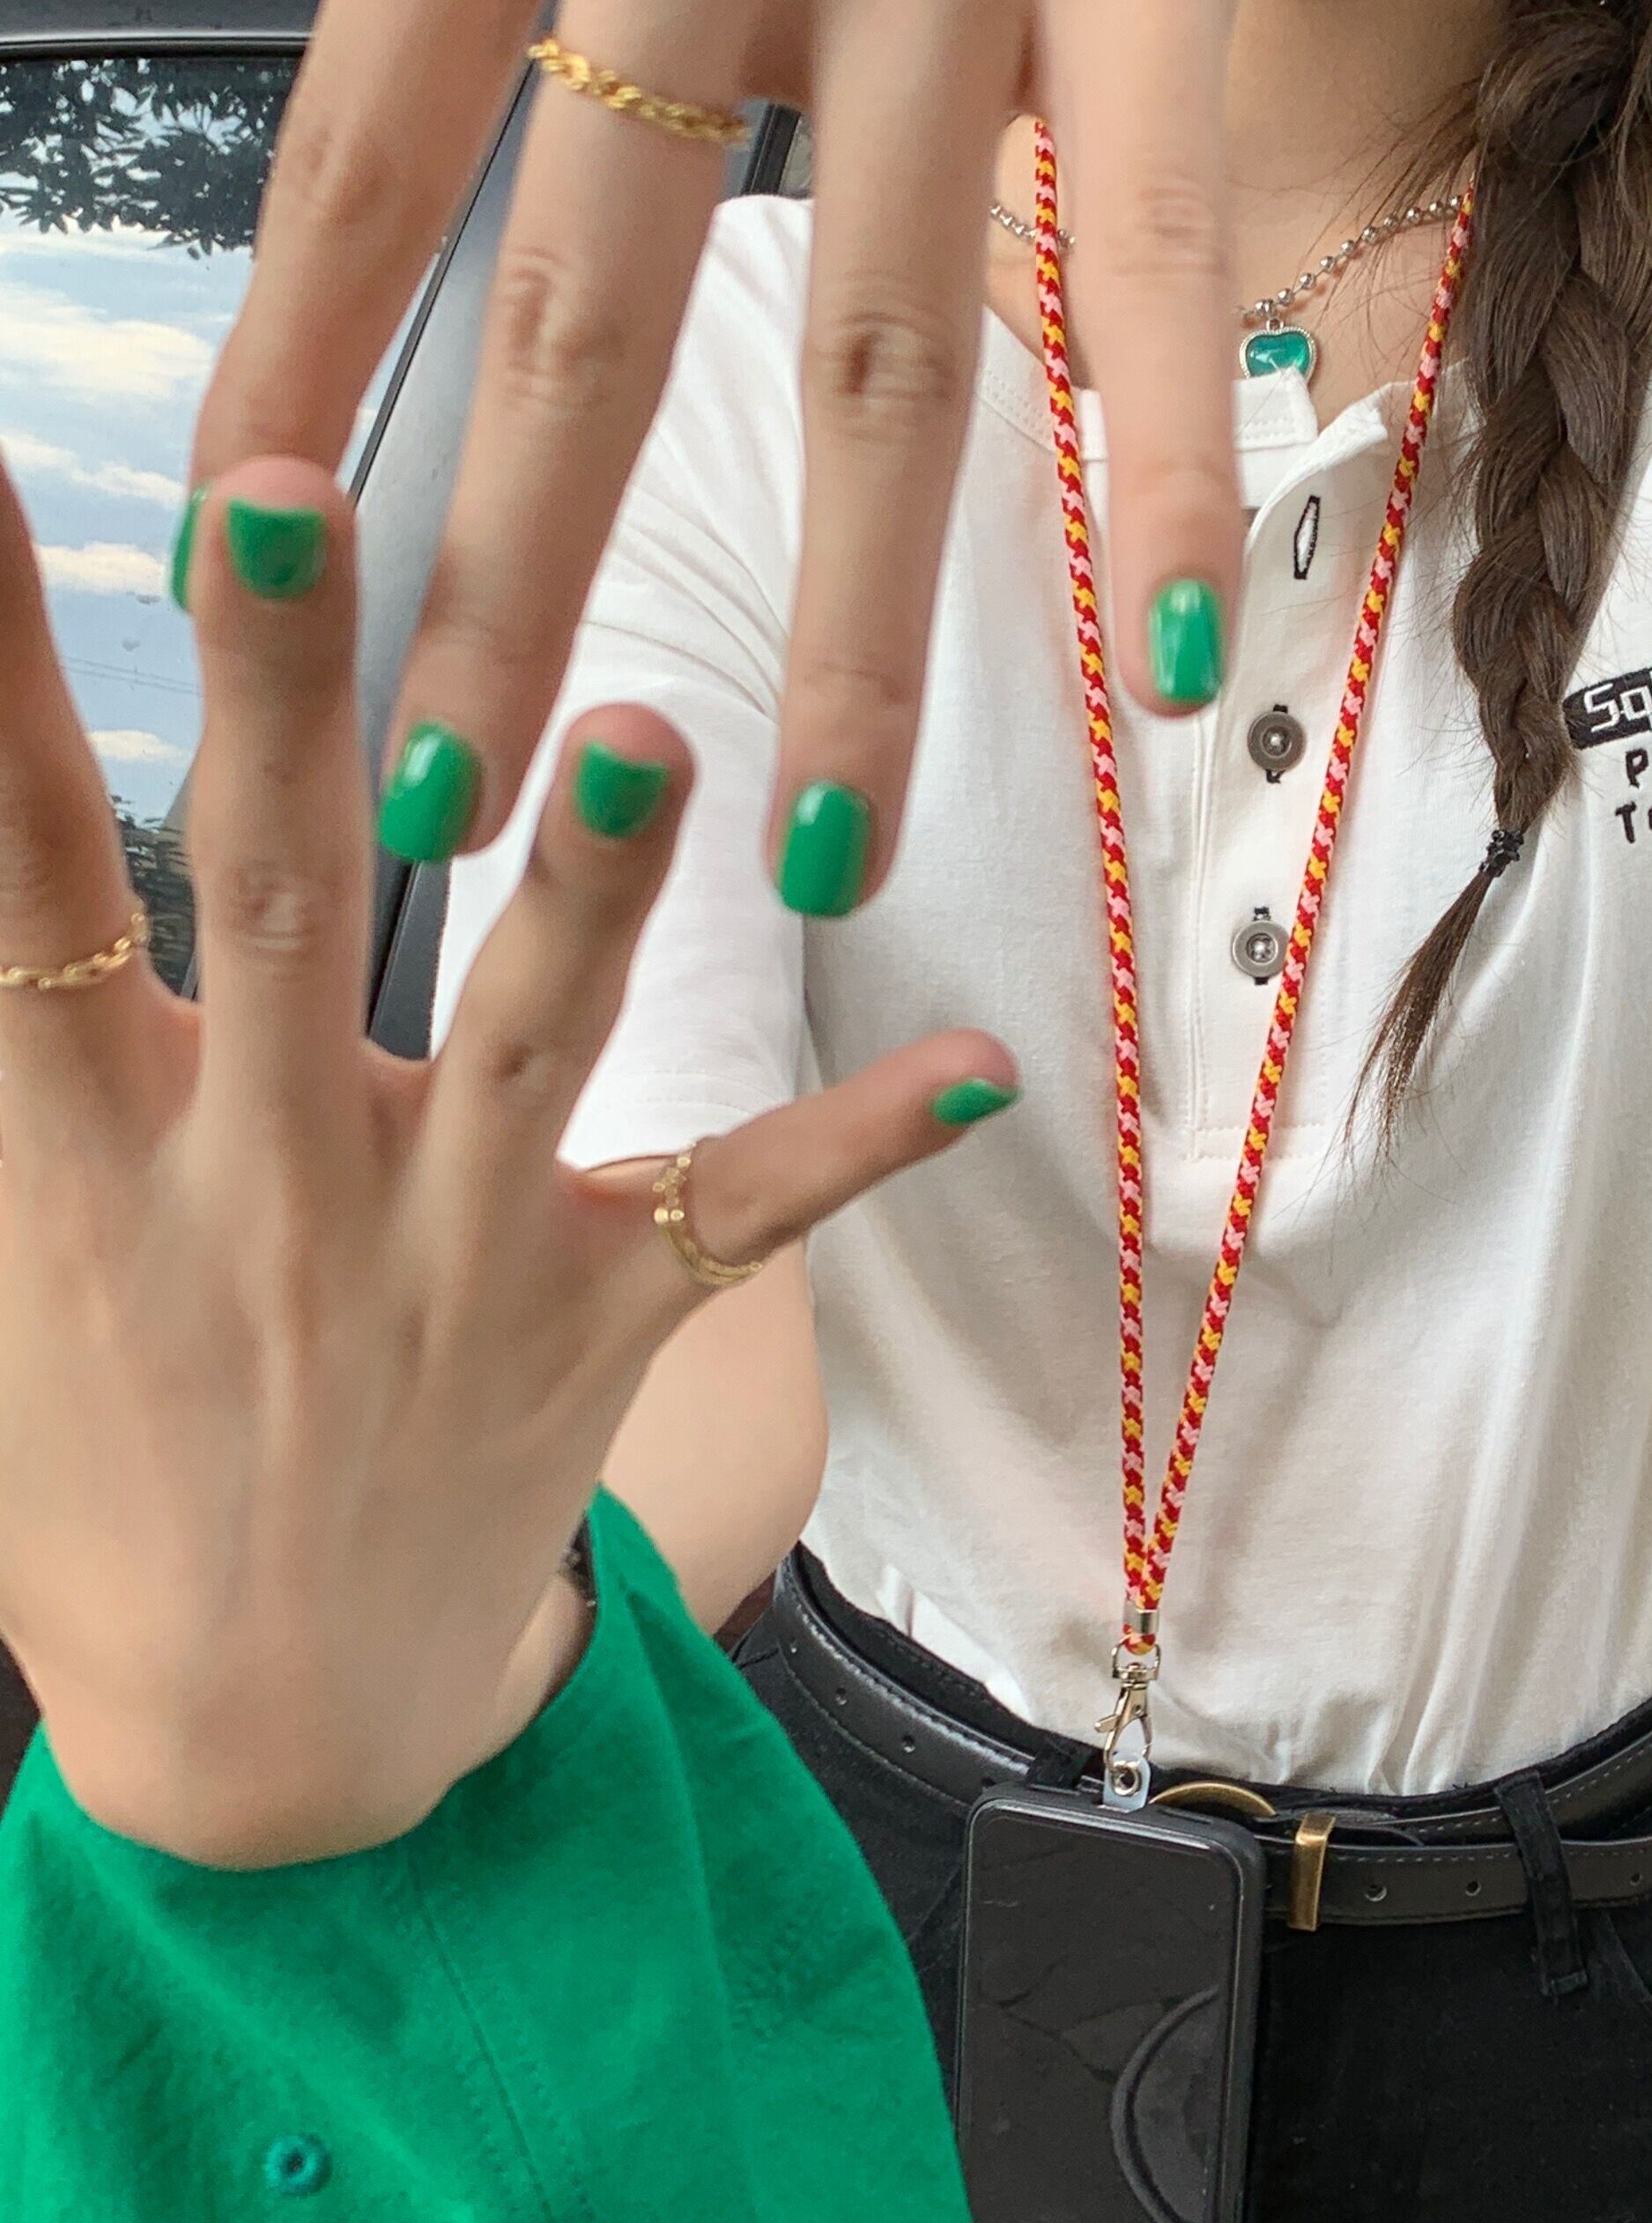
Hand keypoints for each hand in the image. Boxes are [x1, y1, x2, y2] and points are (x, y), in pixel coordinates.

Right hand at [0, 454, 1013, 1868]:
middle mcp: (276, 1186)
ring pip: (531, 1046)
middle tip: (286, 489)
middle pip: (279, 902)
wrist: (260, 1733)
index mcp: (90, 1151)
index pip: (9, 874)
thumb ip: (35, 1064)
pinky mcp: (593, 1331)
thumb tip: (26, 887)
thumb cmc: (106, 1472)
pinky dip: (859, 1143)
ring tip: (648, 729)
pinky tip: (983, 1065)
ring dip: (590, 889)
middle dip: (275, 694)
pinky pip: (741, 1222)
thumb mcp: (9, 1264)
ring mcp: (452, 1264)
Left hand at [192, 0, 1242, 904]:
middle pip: (593, 315)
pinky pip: (1157, 255)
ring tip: (821, 853)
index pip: (370, 166)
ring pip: (883, 349)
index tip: (242, 587)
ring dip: (852, 631)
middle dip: (513, 586)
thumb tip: (374, 129)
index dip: (291, 391)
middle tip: (445, 817)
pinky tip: (1165, 661)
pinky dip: (1169, 462)